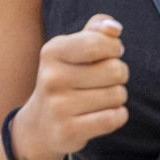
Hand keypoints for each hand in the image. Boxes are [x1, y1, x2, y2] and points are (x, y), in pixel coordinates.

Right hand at [11, 14, 130, 159]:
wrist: (40, 123)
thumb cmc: (67, 76)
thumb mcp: (75, 47)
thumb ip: (97, 29)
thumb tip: (114, 28)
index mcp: (52, 51)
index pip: (98, 44)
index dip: (114, 49)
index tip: (109, 54)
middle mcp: (51, 78)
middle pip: (115, 70)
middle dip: (119, 74)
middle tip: (103, 80)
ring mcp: (57, 107)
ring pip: (118, 95)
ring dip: (117, 97)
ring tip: (98, 98)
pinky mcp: (68, 131)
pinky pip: (114, 118)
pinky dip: (117, 116)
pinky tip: (101, 115)